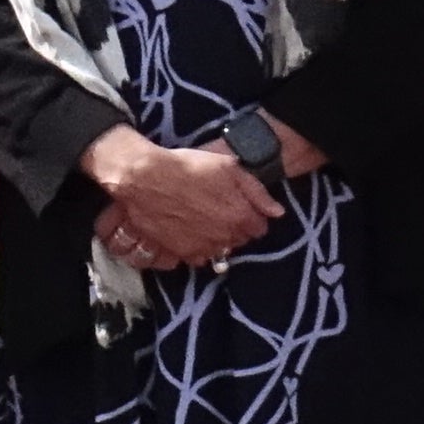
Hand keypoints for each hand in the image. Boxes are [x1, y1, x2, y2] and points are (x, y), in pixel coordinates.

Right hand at [82, 125, 277, 275]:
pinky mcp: (181, 253)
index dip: (252, 215)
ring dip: (217, 238)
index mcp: (241, 216)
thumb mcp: (229, 168)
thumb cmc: (188, 167)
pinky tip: (189, 230)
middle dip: (235, 227)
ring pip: (220, 249)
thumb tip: (277, 212)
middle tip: (219, 209)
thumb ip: (257, 192)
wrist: (146, 179)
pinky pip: (199, 256)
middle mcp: (225, 237)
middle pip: (240, 239)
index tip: (240, 205)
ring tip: (202, 219)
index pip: (260, 227)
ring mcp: (203, 248)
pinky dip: (198, 246)